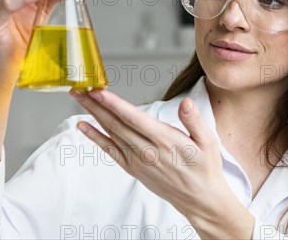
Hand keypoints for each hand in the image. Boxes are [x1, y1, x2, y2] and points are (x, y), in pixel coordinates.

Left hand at [69, 89, 240, 224]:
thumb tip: (186, 103)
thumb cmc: (204, 168)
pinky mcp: (133, 168)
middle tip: (79, 88)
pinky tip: (83, 126)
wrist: (199, 200)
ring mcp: (138, 161)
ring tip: (80, 98)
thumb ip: (194, 121)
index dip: (114, 104)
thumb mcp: (208, 142)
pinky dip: (95, 137)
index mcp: (165, 141)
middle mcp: (147, 151)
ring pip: (111, 133)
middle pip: (116, 123)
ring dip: (93, 114)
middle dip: (96, 104)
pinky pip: (110, 150)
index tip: (99, 91)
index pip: (134, 118)